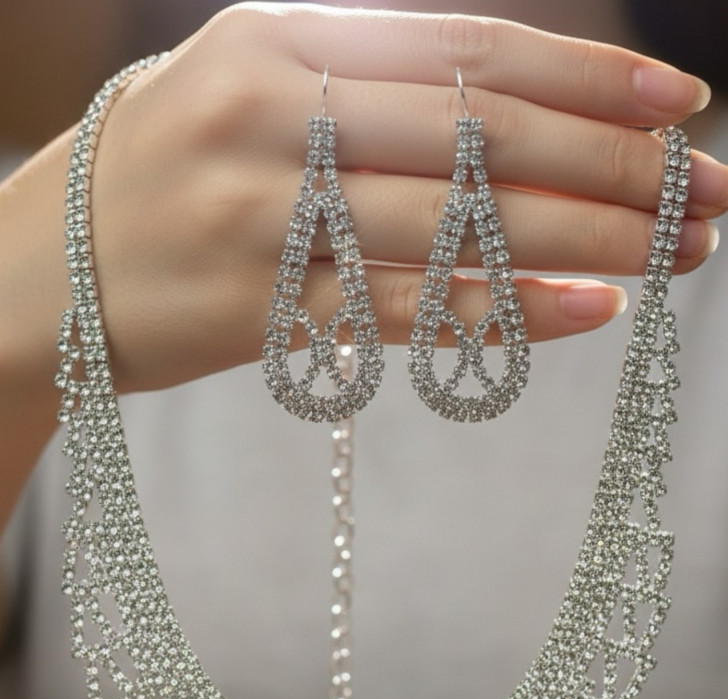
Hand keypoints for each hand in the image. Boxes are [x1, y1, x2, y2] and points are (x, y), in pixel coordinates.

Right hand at [2, 3, 726, 530]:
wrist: (38, 272)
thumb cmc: (167, 178)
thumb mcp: (255, 97)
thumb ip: (368, 93)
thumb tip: (513, 115)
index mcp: (281, 39)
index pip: (468, 53)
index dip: (588, 79)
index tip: (685, 108)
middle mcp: (270, 113)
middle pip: (480, 138)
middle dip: (613, 166)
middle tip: (712, 199)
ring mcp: (257, 215)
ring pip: (454, 226)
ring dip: (585, 240)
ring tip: (681, 255)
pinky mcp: (253, 310)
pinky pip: (401, 310)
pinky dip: (503, 311)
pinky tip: (591, 313)